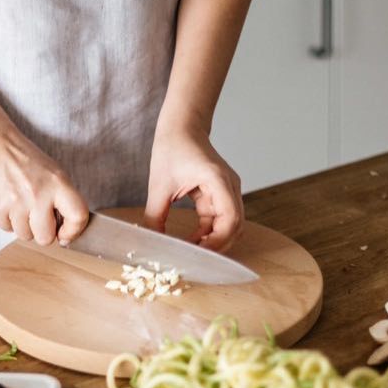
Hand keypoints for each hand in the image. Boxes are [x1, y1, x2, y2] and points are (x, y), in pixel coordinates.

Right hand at [0, 128, 88, 245]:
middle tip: (37, 215)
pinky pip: (6, 229)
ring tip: (20, 204)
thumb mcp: (54, 173)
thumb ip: (63, 200)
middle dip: (42, 231)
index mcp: (58, 183)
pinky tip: (8, 202)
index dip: (73, 231)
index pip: (78, 216)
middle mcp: (38, 194)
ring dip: (24, 225)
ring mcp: (16, 203)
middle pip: (46, 238)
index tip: (66, 234)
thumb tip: (66, 230)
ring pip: (25, 236)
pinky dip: (8, 219)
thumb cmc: (25, 160)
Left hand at [144, 124, 243, 251]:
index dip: (217, 241)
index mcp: (217, 180)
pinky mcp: (220, 194)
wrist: (181, 128)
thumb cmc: (172, 148)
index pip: (230, 219)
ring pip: (230, 225)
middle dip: (218, 246)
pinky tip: (193, 241)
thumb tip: (152, 242)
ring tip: (193, 252)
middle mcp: (229, 186)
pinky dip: (209, 233)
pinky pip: (220, 219)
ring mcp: (227, 190)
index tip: (198, 253)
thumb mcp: (158, 185)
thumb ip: (155, 216)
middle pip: (235, 226)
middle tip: (196, 259)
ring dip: (215, 241)